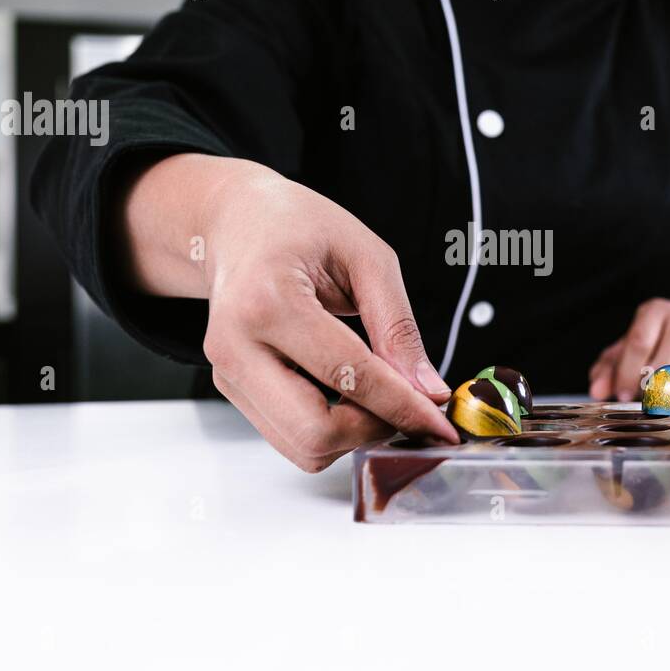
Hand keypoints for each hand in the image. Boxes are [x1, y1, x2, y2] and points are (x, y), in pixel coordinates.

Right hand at [120, 154, 458, 471]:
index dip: (404, 407)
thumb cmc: (298, 227)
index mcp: (269, 299)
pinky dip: (331, 428)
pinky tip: (348, 393)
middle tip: (408, 407)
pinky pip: (290, 435)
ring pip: (302, 447)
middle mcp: (236, 344)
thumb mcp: (366, 257)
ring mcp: (227, 372)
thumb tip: (429, 392)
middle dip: (373, 430)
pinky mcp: (230, 388)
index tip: (442, 425)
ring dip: (353, 434)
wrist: (236, 223)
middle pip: (315, 431)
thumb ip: (398, 328)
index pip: (349, 376)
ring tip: (377, 395)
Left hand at [588, 298, 669, 402]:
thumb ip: (608, 370)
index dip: (628, 374)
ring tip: (662, 402)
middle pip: (663, 363)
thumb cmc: (656, 346)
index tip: (622, 396)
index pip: (639, 343)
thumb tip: (597, 390)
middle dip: (648, 390)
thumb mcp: (626, 353)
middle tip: (643, 403)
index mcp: (657, 311)